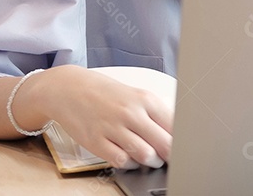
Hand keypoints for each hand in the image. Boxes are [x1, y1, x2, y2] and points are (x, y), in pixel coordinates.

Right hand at [31, 65, 172, 168]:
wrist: (68, 89)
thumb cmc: (104, 93)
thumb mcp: (134, 95)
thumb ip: (154, 113)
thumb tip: (175, 133)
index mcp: (144, 99)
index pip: (174, 126)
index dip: (181, 141)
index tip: (183, 148)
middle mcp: (131, 113)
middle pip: (163, 143)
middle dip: (170, 156)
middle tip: (170, 159)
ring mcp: (113, 127)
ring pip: (145, 154)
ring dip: (151, 161)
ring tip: (151, 159)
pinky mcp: (96, 141)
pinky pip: (122, 161)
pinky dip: (130, 164)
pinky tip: (130, 158)